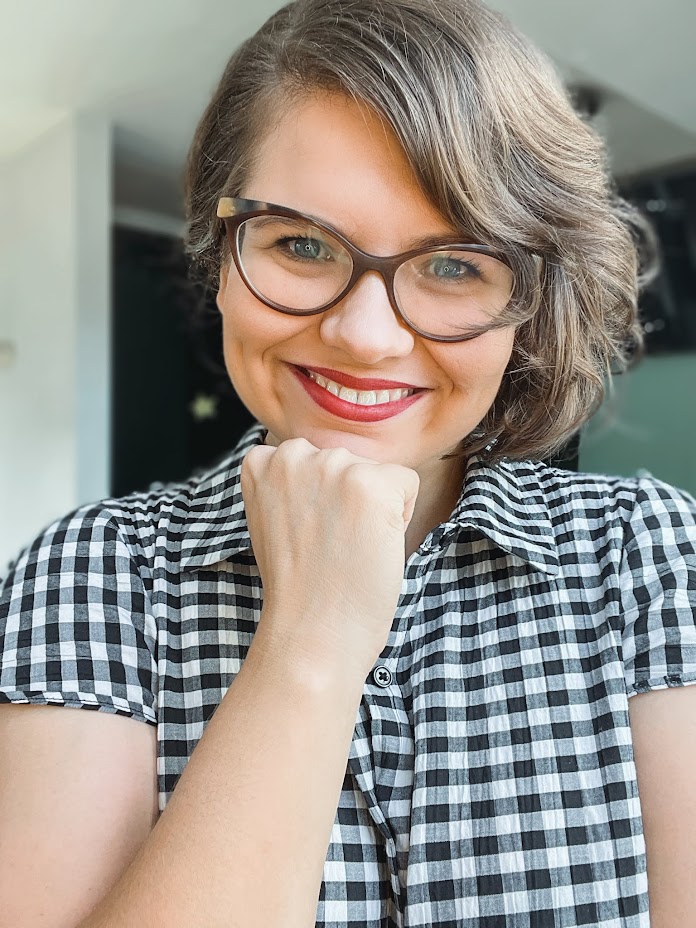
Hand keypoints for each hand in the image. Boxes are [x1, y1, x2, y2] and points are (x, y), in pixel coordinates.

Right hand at [240, 437, 419, 679]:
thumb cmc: (300, 585)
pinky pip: (407, 484)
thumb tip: (333, 466)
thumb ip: (292, 483)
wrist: (312, 631)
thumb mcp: (274, 518)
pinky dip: (401, 517)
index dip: (320, 500)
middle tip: (329, 544)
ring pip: (377, 474)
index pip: (314, 458)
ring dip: (374, 508)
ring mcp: (334, 465)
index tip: (307, 534)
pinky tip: (371, 545)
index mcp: (262, 459)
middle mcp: (294, 453)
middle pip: (349, 462)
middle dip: (348, 500)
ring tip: (348, 546)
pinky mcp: (372, 482)